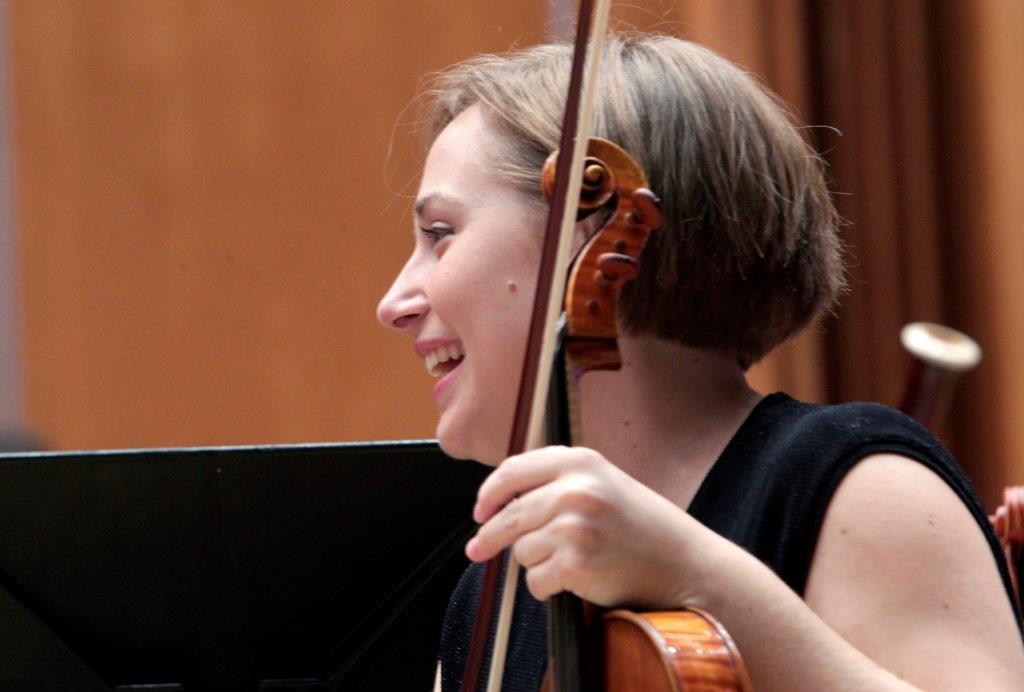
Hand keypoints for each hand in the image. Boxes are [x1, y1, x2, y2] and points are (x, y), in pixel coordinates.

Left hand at [466, 445, 717, 607]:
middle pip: (509, 515)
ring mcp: (574, 526)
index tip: (479, 511)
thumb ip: (560, 482)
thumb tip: (503, 501)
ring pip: (521, 550)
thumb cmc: (646, 530)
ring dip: (536, 563)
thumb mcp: (606, 484)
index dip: (489, 493)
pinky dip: (548, 588)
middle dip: (489, 536)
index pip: (513, 470)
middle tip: (477, 550)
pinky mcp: (575, 563)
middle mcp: (575, 488)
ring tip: (573, 562)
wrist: (687, 565)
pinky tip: (576, 582)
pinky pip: (536, 581)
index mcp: (581, 462)